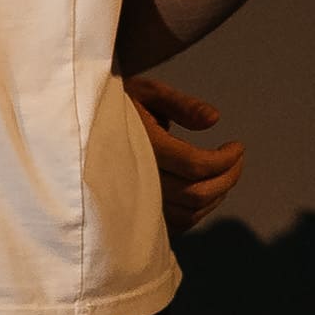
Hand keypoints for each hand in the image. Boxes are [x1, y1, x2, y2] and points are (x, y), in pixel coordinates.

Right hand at [128, 74, 247, 237]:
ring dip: (218, 194)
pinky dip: (200, 210)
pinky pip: (178, 223)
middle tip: (236, 158)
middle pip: (198, 194)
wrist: (77, 127)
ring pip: (191, 213)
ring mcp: (135, 198)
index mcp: (141, 144)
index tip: (237, 145)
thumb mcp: (146, 92)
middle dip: (229, 177)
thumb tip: (214, 119)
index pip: (196, 165)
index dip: (227, 160)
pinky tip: (204, 188)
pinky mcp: (136, 211)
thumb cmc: (116, 104)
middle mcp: (136, 176)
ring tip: (224, 172)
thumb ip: (181, 104)